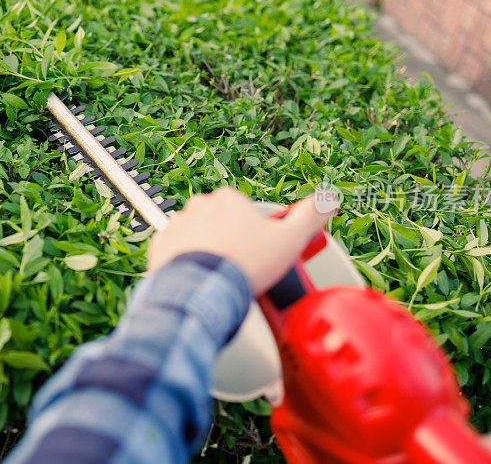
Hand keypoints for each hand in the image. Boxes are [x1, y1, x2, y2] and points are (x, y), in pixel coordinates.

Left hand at [147, 187, 336, 295]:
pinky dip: (186, 262)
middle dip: (232, 242)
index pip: (246, 212)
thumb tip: (330, 199)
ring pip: (198, 237)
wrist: (202, 290)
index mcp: (228, 200)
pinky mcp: (160, 247)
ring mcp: (177, 226)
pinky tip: (201, 277)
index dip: (258, 234)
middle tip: (244, 267)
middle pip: (221, 224)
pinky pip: (175, 251)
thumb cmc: (243, 265)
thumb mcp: (289, 240)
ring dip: (208, 251)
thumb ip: (310, 217)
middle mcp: (198, 208)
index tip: (262, 251)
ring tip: (222, 275)